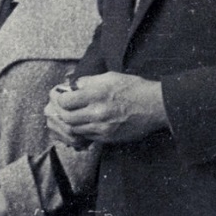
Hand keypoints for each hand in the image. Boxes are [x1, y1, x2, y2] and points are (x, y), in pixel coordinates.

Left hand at [45, 72, 167, 144]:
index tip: (62, 96)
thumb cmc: (135, 88)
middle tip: (63, 108)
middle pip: (66, 118)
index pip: (65, 101)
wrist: (155, 106)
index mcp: (97, 94)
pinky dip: (83, 131)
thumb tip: (73, 86)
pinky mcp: (108, 138)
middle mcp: (97, 113)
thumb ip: (89, 81)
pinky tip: (86, 124)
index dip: (60, 99)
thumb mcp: (111, 77)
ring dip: (71, 123)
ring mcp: (102, 128)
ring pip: (74, 130)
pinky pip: (87, 137)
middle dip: (62, 113)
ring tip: (74, 116)